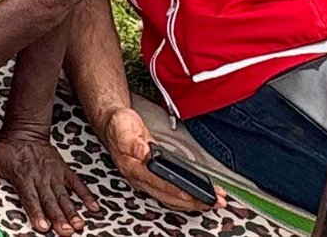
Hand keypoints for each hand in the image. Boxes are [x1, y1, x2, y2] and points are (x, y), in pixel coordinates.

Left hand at [0, 131, 99, 234]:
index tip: (43, 226)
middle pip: (50, 200)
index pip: (30, 198)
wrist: (25, 131)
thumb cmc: (8, 148)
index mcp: (23, 177)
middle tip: (66, 231)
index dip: (37, 212)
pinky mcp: (64, 170)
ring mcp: (54, 174)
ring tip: (79, 225)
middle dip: (58, 217)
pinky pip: (77, 183)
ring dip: (72, 211)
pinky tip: (94, 208)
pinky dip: (86, 195)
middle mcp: (40, 177)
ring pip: (64, 195)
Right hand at [100, 107, 225, 211]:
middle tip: (213, 202)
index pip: (158, 183)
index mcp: (133, 168)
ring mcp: (147, 180)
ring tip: (212, 202)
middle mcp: (140, 178)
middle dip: (192, 202)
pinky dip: (186, 197)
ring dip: (192, 202)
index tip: (191, 194)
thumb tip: (141, 151)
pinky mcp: (153, 178)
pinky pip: (171, 192)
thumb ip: (130, 140)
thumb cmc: (118, 126)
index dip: (175, 190)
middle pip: (168, 197)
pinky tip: (197, 197)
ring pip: (171, 198)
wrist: (113, 124)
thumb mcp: (122, 127)